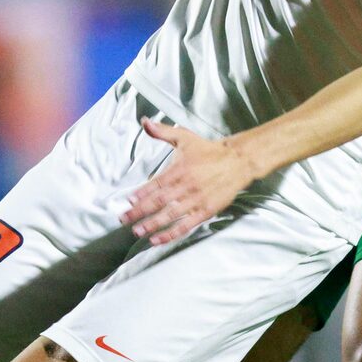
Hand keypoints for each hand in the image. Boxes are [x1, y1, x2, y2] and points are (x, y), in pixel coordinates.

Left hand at [121, 118, 262, 246]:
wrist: (238, 161)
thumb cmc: (208, 150)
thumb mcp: (184, 137)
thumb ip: (162, 131)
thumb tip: (144, 122)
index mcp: (179, 169)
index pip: (157, 184)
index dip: (142, 193)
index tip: (128, 200)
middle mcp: (186, 186)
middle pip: (160, 201)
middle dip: (140, 211)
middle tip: (124, 219)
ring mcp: (196, 200)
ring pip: (171, 215)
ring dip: (153, 224)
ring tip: (137, 231)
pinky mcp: (206, 211)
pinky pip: (186, 225)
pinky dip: (171, 233)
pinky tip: (157, 239)